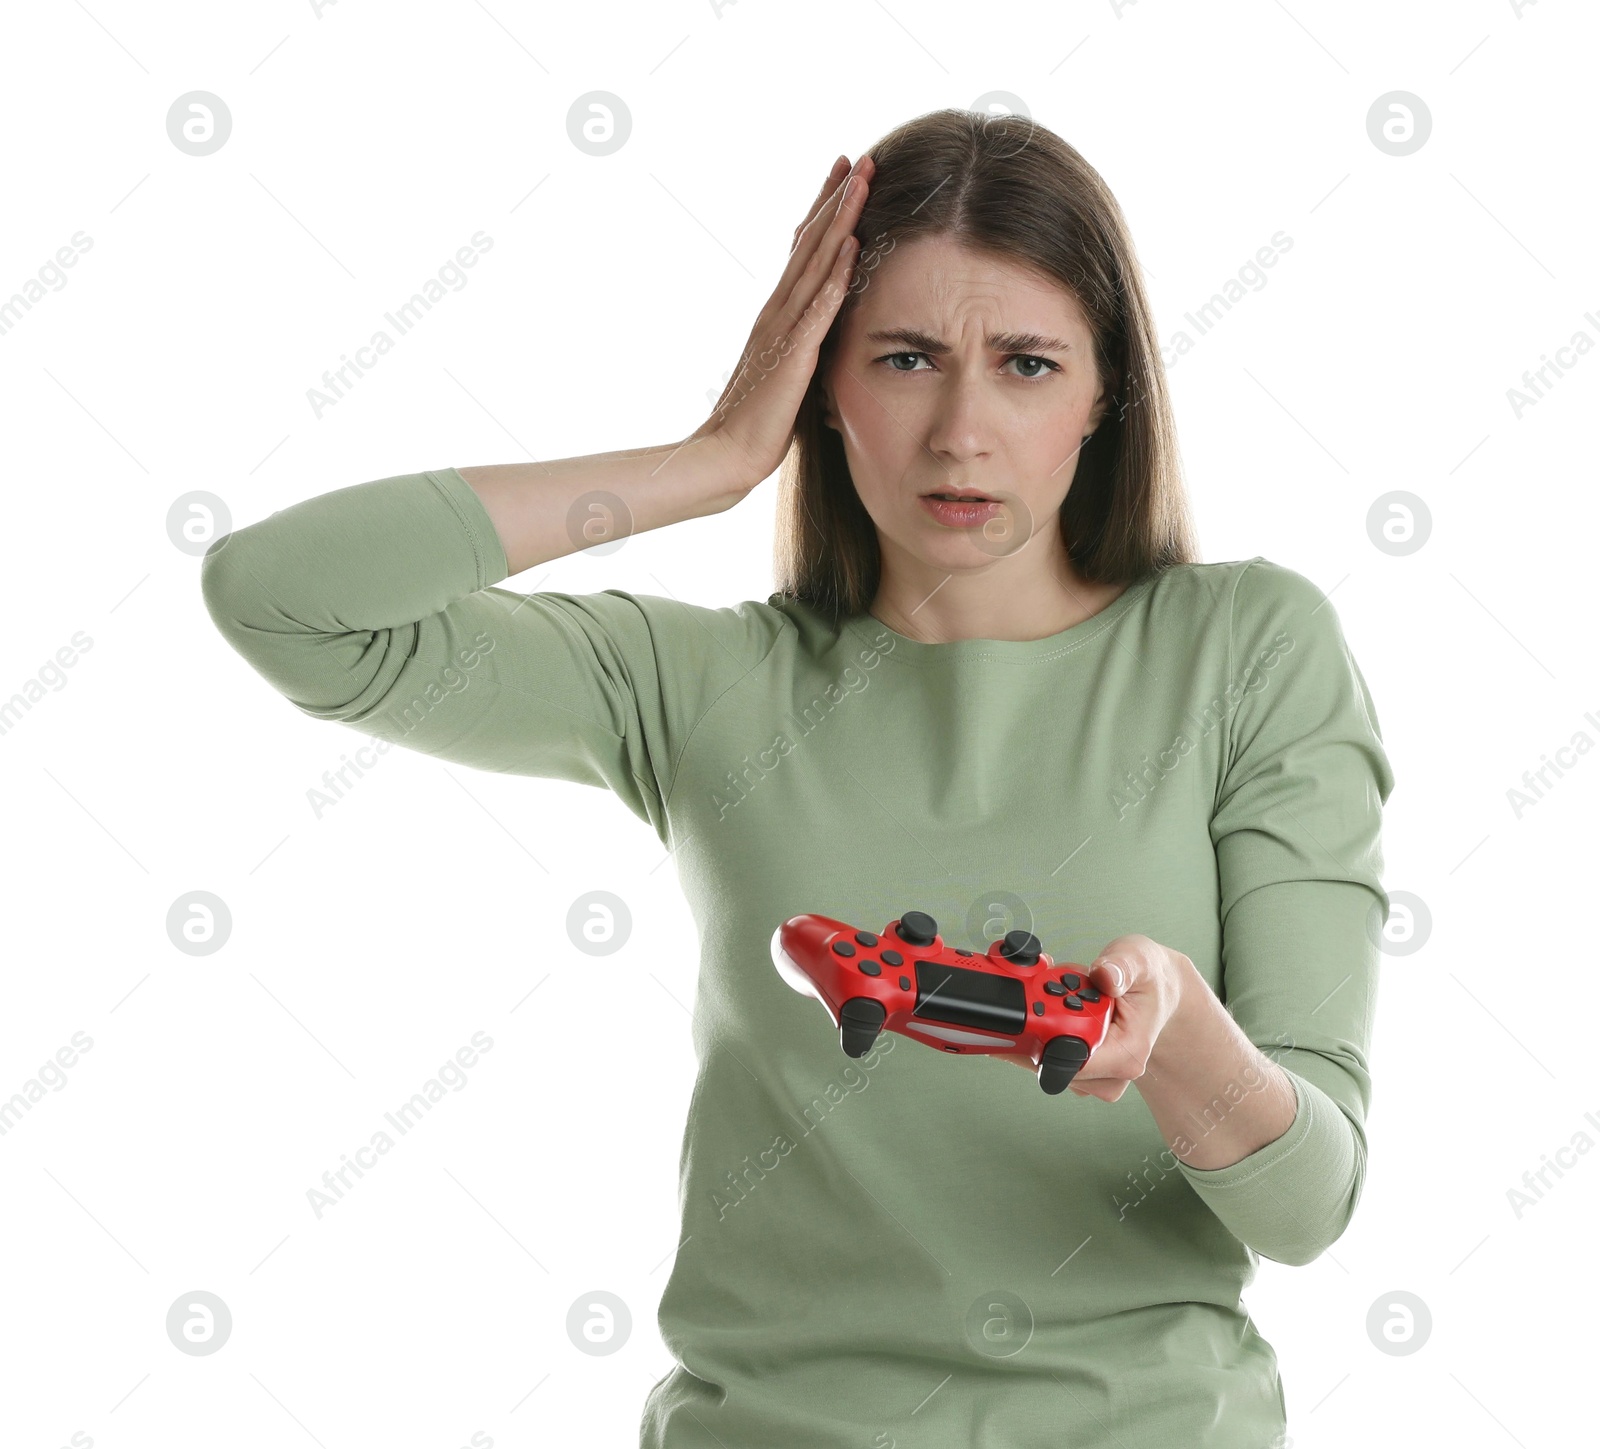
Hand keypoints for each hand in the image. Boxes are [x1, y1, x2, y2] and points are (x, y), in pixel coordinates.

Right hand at [687, 152, 873, 497]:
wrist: (727, 454)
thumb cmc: (757, 424)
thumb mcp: (785, 375)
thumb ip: (801, 349)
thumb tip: (819, 339)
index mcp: (777, 316)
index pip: (803, 252)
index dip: (824, 212)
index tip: (844, 176)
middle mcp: (777, 311)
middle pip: (809, 242)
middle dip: (835, 199)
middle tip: (858, 158)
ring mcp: (782, 329)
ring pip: (814, 262)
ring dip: (840, 220)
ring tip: (862, 182)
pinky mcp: (792, 355)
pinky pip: (817, 308)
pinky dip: (835, 275)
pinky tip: (852, 246)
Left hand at [992, 934, 1191, 1099]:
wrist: (1158, 990)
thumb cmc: (1149, 978)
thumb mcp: (1138, 958)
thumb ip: (1120, 967)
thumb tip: (1105, 977)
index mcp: (1129, 1052)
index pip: (1075, 1061)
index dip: (1050, 1033)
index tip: (1049, 998)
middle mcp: (1115, 1071)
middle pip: (1054, 1063)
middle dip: (1044, 1023)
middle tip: (1059, 986)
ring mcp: (1100, 1074)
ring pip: (1048, 1060)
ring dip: (1046, 1026)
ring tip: (1069, 995)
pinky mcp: (1087, 1069)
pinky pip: (1050, 1056)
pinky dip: (1048, 1032)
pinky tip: (1065, 1009)